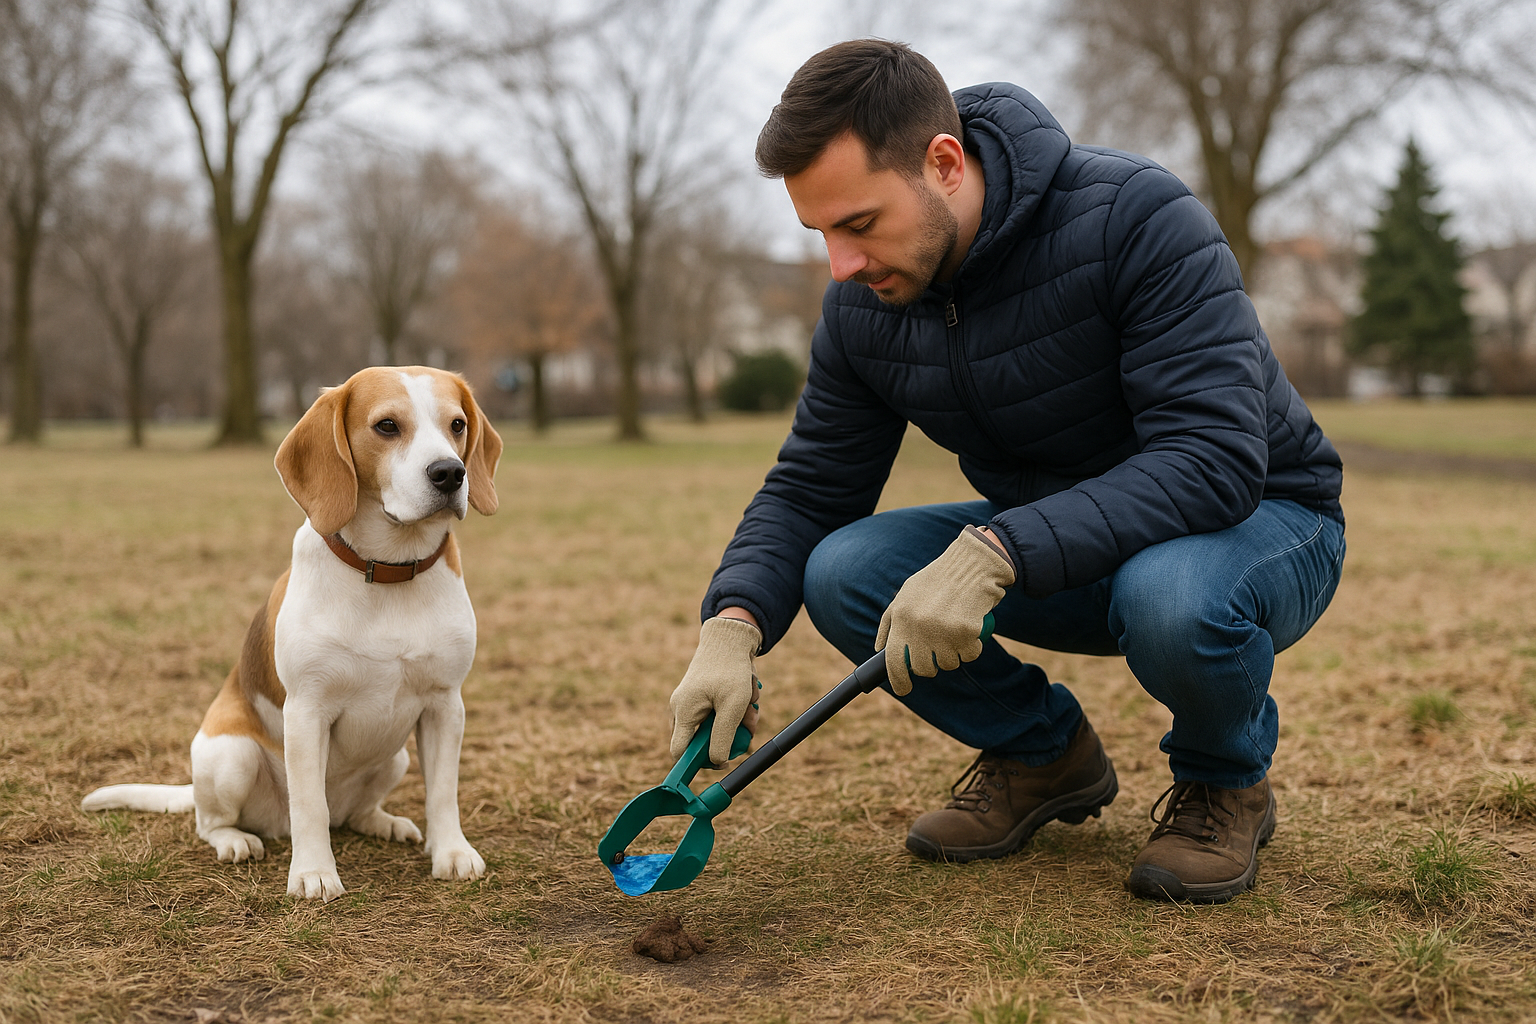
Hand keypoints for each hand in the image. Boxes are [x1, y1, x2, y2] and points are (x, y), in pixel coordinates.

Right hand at [669, 615, 762, 765]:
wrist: (731, 636)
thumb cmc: (730, 669)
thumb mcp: (732, 706)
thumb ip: (722, 737)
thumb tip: (717, 762)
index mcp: (682, 712)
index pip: (679, 752)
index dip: (699, 762)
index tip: (723, 761)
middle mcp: (682, 709)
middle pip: (703, 740)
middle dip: (729, 736)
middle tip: (748, 726)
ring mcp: (692, 703)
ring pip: (716, 727)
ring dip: (738, 721)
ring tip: (751, 704)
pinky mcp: (704, 697)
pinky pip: (721, 713)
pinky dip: (737, 710)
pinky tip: (748, 695)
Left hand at [876, 526, 1014, 695]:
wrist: (972, 564)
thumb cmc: (938, 580)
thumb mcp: (906, 594)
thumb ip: (890, 622)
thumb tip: (880, 650)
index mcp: (902, 617)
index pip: (894, 660)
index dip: (898, 680)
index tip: (903, 690)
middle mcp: (920, 626)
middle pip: (923, 668)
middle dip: (930, 666)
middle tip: (937, 651)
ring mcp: (944, 631)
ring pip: (947, 664)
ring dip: (952, 655)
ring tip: (955, 632)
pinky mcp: (967, 632)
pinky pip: (969, 655)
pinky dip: (972, 648)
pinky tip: (971, 629)